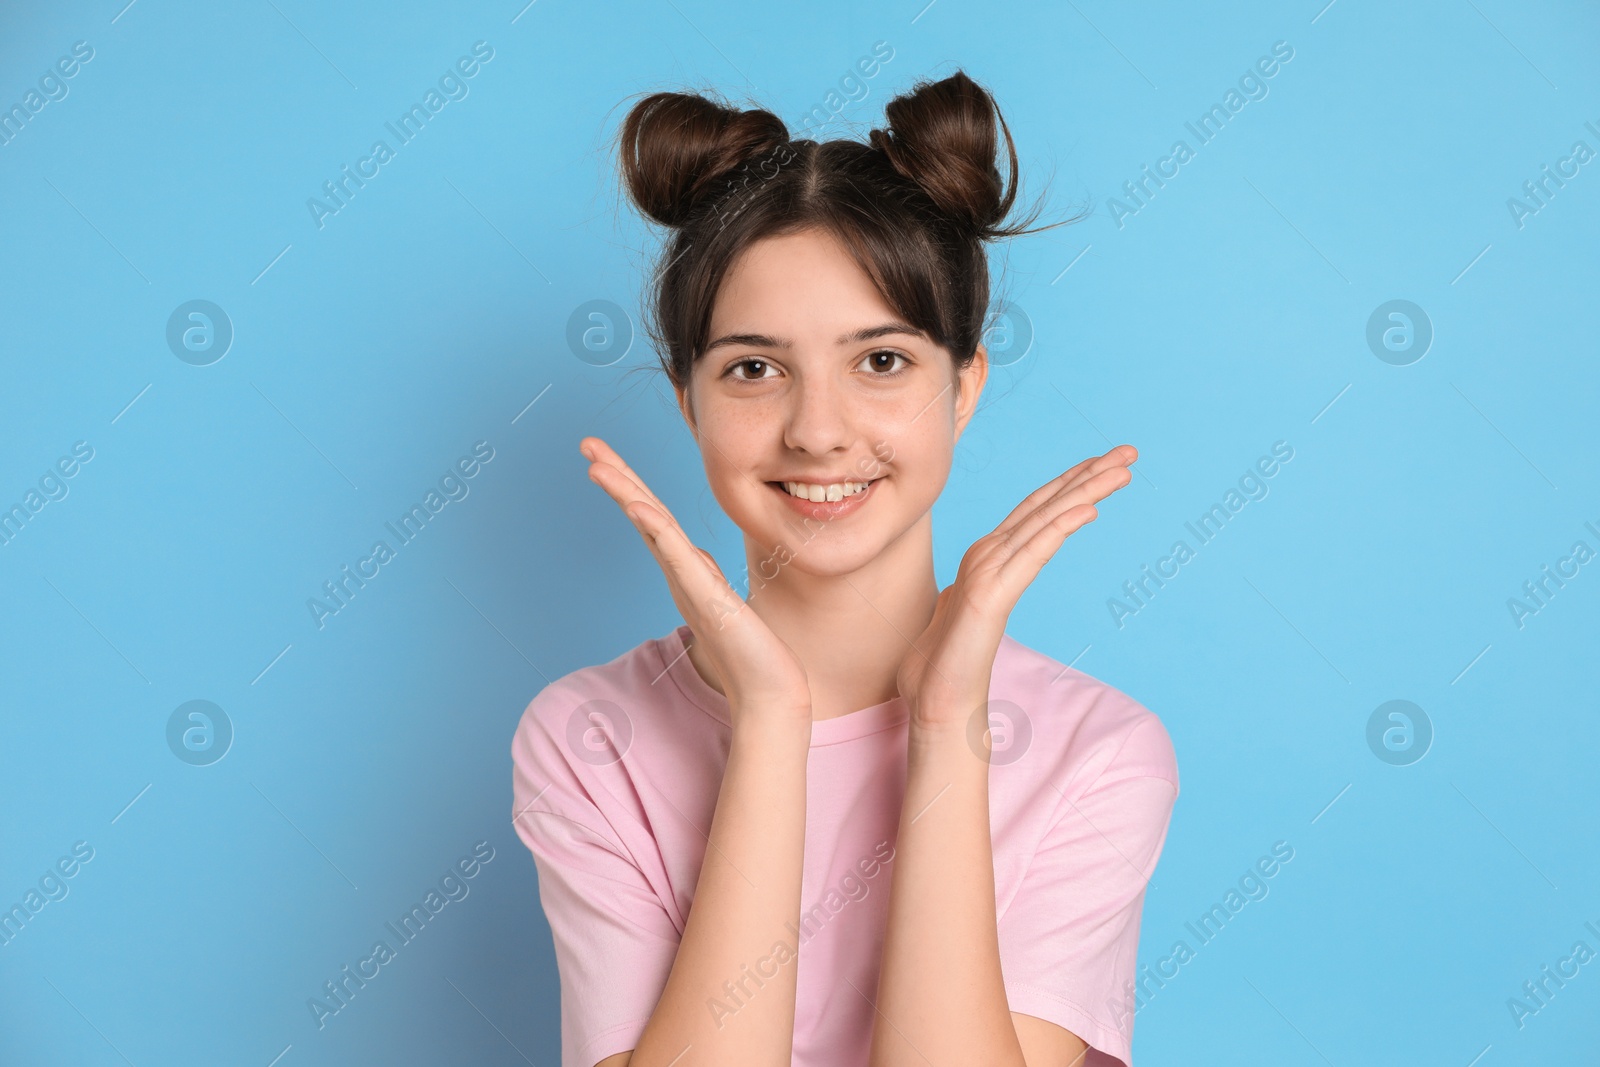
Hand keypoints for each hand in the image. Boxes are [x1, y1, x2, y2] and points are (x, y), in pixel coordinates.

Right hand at [580, 436, 812, 722]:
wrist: (769, 693)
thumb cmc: (752, 654)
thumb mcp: (726, 603)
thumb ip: (706, 582)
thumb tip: (698, 565)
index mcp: (686, 569)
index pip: (652, 516)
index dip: (629, 483)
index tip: (605, 455)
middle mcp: (682, 573)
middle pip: (643, 512)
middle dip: (616, 475)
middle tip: (586, 442)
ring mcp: (690, 584)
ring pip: (652, 527)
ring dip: (626, 493)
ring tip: (598, 465)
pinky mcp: (706, 598)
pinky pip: (676, 557)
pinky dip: (656, 530)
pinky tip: (637, 507)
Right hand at [896, 445, 1138, 733]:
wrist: (938, 705)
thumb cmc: (950, 667)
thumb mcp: (973, 617)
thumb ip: (981, 594)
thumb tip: (983, 588)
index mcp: (987, 559)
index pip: (1036, 511)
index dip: (1070, 484)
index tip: (1107, 464)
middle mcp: (986, 556)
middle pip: (1044, 504)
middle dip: (1088, 474)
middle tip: (1130, 450)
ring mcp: (986, 572)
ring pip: (1043, 519)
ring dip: (1084, 489)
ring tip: (1123, 468)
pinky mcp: (988, 596)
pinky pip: (1031, 553)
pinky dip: (1060, 526)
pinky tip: (1089, 508)